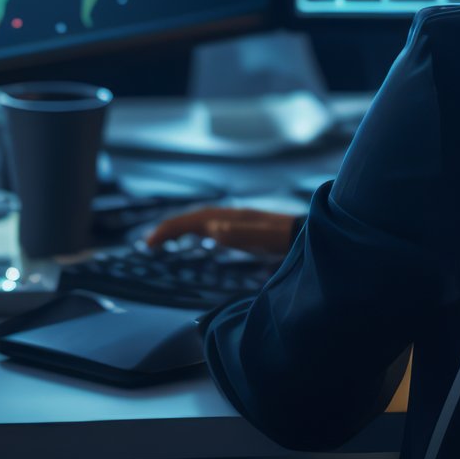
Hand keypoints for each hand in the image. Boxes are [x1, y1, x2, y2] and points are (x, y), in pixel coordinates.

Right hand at [144, 206, 303, 254]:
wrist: (310, 233)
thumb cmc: (290, 238)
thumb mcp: (268, 237)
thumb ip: (243, 233)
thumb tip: (213, 227)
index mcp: (234, 218)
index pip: (194, 220)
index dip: (171, 229)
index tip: (151, 242)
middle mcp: (233, 215)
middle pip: (195, 217)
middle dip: (171, 227)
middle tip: (149, 242)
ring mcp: (239, 220)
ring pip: (203, 219)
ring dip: (182, 227)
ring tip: (163, 239)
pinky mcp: (246, 228)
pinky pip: (214, 224)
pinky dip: (198, 229)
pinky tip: (199, 236)